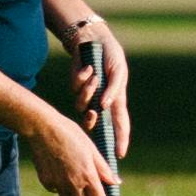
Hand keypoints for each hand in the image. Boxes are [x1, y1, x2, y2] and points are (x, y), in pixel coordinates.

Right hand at [24, 101, 118, 195]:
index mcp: (88, 176)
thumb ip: (104, 169)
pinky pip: (55, 191)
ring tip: (74, 181)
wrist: (44, 128)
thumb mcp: (91, 149)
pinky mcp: (46, 181)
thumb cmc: (71, 135)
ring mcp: (58, 184)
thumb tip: (116, 182)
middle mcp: (73, 184)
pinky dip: (59, 187)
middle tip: (88, 189)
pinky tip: (60, 173)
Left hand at [70, 27, 128, 157]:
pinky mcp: (76, 88)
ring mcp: (88, 97)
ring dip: (88, 91)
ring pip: (82, 107)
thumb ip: (114, 89)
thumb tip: (104, 107)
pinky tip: (87, 68)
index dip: (120, 141)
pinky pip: (75, 91)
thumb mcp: (118, 70)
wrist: (93, 40)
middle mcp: (102, 103)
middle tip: (93, 114)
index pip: (120, 126)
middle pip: (96, 124)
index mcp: (117, 101)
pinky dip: (82, 79)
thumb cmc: (110, 56)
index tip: (119, 154)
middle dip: (92, 123)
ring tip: (94, 75)